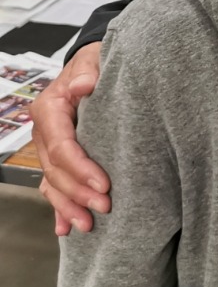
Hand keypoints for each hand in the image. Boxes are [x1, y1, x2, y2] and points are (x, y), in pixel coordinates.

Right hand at [29, 43, 110, 235]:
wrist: (93, 64)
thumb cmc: (95, 61)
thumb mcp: (93, 59)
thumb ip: (88, 72)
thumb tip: (82, 86)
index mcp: (50, 109)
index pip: (61, 145)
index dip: (80, 167)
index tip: (103, 183)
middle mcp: (44, 131)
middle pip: (57, 170)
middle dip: (78, 192)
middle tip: (105, 207)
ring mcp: (48, 147)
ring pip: (53, 183)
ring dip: (68, 206)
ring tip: (87, 225)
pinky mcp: (58, 157)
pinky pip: (53, 185)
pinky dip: (59, 206)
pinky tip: (65, 227)